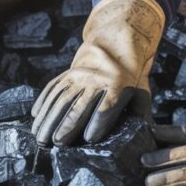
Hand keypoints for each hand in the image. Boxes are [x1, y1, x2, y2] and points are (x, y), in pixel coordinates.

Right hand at [31, 0, 163, 145]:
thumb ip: (142, 113)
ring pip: (61, 99)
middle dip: (67, 125)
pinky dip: (42, 103)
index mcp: (118, 87)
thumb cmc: (131, 75)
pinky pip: (52, 88)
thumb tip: (149, 135)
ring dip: (49, 118)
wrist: (115, 43)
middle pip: (79, 105)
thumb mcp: (141, 90)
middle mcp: (95, 81)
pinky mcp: (66, 73)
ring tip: (41, 137)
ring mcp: (78, 76)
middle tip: (57, 143)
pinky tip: (36, 117)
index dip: (98, 123)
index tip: (89, 139)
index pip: (107, 107)